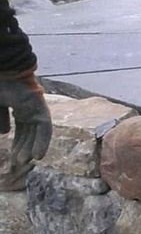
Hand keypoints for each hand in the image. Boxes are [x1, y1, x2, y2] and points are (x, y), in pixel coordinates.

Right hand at [0, 68, 50, 191]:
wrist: (2, 70)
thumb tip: (4, 133)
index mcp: (17, 106)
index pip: (20, 129)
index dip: (17, 143)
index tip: (13, 157)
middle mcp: (28, 108)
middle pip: (29, 133)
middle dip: (24, 148)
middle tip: (19, 163)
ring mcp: (35, 108)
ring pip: (37, 132)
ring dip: (32, 148)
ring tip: (26, 162)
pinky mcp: (41, 108)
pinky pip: (44, 128)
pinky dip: (42, 142)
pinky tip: (38, 156)